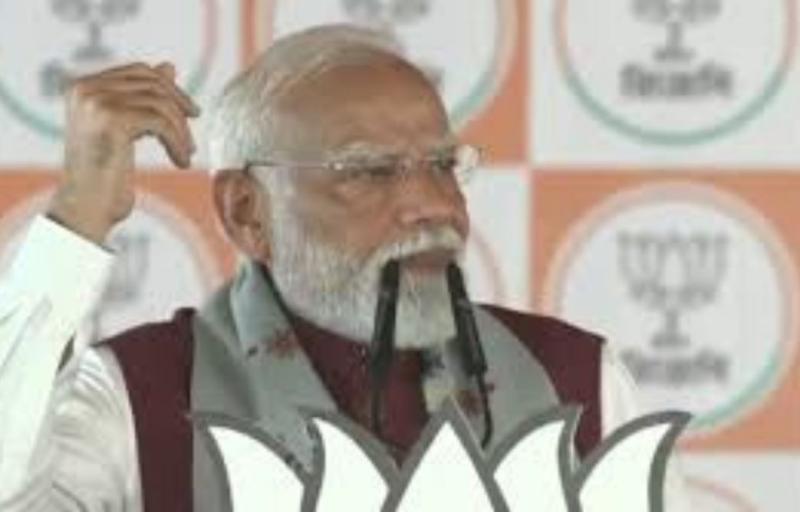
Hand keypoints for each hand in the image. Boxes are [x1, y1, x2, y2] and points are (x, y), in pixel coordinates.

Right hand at [47, 62, 199, 242]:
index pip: (140, 72)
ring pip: (160, 103)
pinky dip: (178, 142)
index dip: (171, 91)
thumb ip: (143, 98)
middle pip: (152, 82)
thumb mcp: (128, 131)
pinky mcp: (111, 120)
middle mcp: (84, 88)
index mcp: (81, 86)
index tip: (190, 115)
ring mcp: (95, 102)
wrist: (86, 211)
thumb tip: (170, 65)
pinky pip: (161, 122)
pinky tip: (181, 163)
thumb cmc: (106, 177)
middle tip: (193, 136)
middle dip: (180, 107)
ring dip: (181, 131)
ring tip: (187, 154)